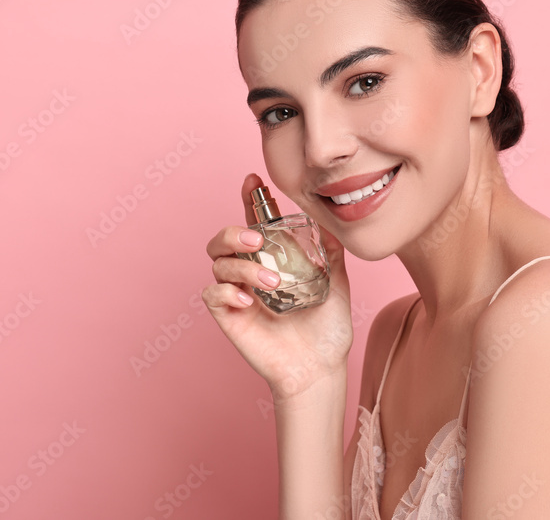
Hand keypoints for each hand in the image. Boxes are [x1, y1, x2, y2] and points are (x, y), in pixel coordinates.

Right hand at [202, 173, 353, 400]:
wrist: (321, 368)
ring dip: (242, 265)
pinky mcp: (229, 317)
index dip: (250, 198)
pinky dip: (227, 291)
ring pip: (217, 262)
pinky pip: (213, 294)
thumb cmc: (327, 330)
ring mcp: (238, 293)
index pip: (254, 222)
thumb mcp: (337, 284)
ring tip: (272, 283)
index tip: (254, 180)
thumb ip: (332, 254)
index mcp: (273, 259)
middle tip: (258, 240)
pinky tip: (248, 300)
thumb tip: (331, 223)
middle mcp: (250, 272)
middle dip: (234, 230)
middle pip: (223, 238)